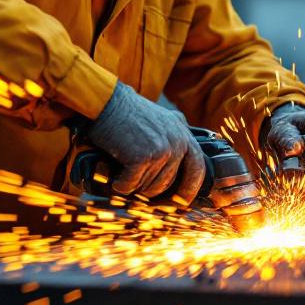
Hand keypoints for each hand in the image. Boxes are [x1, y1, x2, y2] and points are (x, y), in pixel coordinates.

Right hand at [85, 83, 206, 203]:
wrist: (107, 103)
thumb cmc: (128, 113)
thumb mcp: (160, 120)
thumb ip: (172, 138)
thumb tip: (173, 168)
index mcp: (183, 134)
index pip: (197, 168)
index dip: (190, 188)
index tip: (181, 202)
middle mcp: (177, 142)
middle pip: (168, 183)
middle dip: (150, 190)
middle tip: (135, 188)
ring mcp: (163, 150)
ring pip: (148, 186)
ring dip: (133, 185)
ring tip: (122, 170)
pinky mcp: (144, 157)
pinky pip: (131, 185)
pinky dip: (120, 183)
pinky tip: (114, 172)